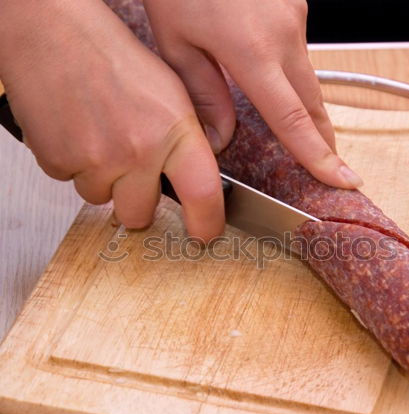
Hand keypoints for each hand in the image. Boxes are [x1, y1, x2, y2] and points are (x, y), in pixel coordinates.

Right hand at [0, 0, 223, 239]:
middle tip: (131, 170)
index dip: (206, 223)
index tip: (204, 234)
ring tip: (100, 138)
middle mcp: (137, 152)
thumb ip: (191, 136)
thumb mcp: (172, 92)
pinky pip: (72, 183)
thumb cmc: (113, 58)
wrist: (54, 35)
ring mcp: (96, 161)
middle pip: (140, 215)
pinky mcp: (58, 162)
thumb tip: (204, 169)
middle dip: (136, 201)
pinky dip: (76, 166)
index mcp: (173, 132)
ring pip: (102, 200)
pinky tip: (78, 133)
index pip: (202, 194)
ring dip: (103, 180)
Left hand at [143, 0, 362, 188]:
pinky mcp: (293, 5)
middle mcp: (285, 35)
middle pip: (313, 104)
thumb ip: (203, 94)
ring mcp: (295, 16)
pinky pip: (297, 52)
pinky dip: (291, 77)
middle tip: (331, 169)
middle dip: (323, 140)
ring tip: (306, 138)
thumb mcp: (177, 40)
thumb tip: (221, 137)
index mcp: (255, 52)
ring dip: (307, 110)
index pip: (294, 120)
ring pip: (307, 79)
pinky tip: (278, 85)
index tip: (343, 180)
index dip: (319, 156)